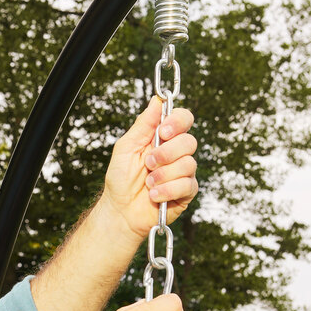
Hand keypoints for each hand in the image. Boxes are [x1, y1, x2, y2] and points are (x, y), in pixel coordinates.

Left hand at [100, 96, 197, 239]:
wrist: (121, 211)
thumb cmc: (120, 179)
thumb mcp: (126, 147)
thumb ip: (143, 124)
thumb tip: (157, 99)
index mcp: (163, 138)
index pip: (183, 119)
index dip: (178, 122)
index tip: (164, 131)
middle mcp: (176, 153)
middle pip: (189, 141)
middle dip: (166, 153)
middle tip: (149, 163)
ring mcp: (183, 172)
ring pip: (188, 164)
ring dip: (163, 175)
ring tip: (148, 183)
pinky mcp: (186, 192)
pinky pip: (187, 185)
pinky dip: (167, 190)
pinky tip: (154, 195)